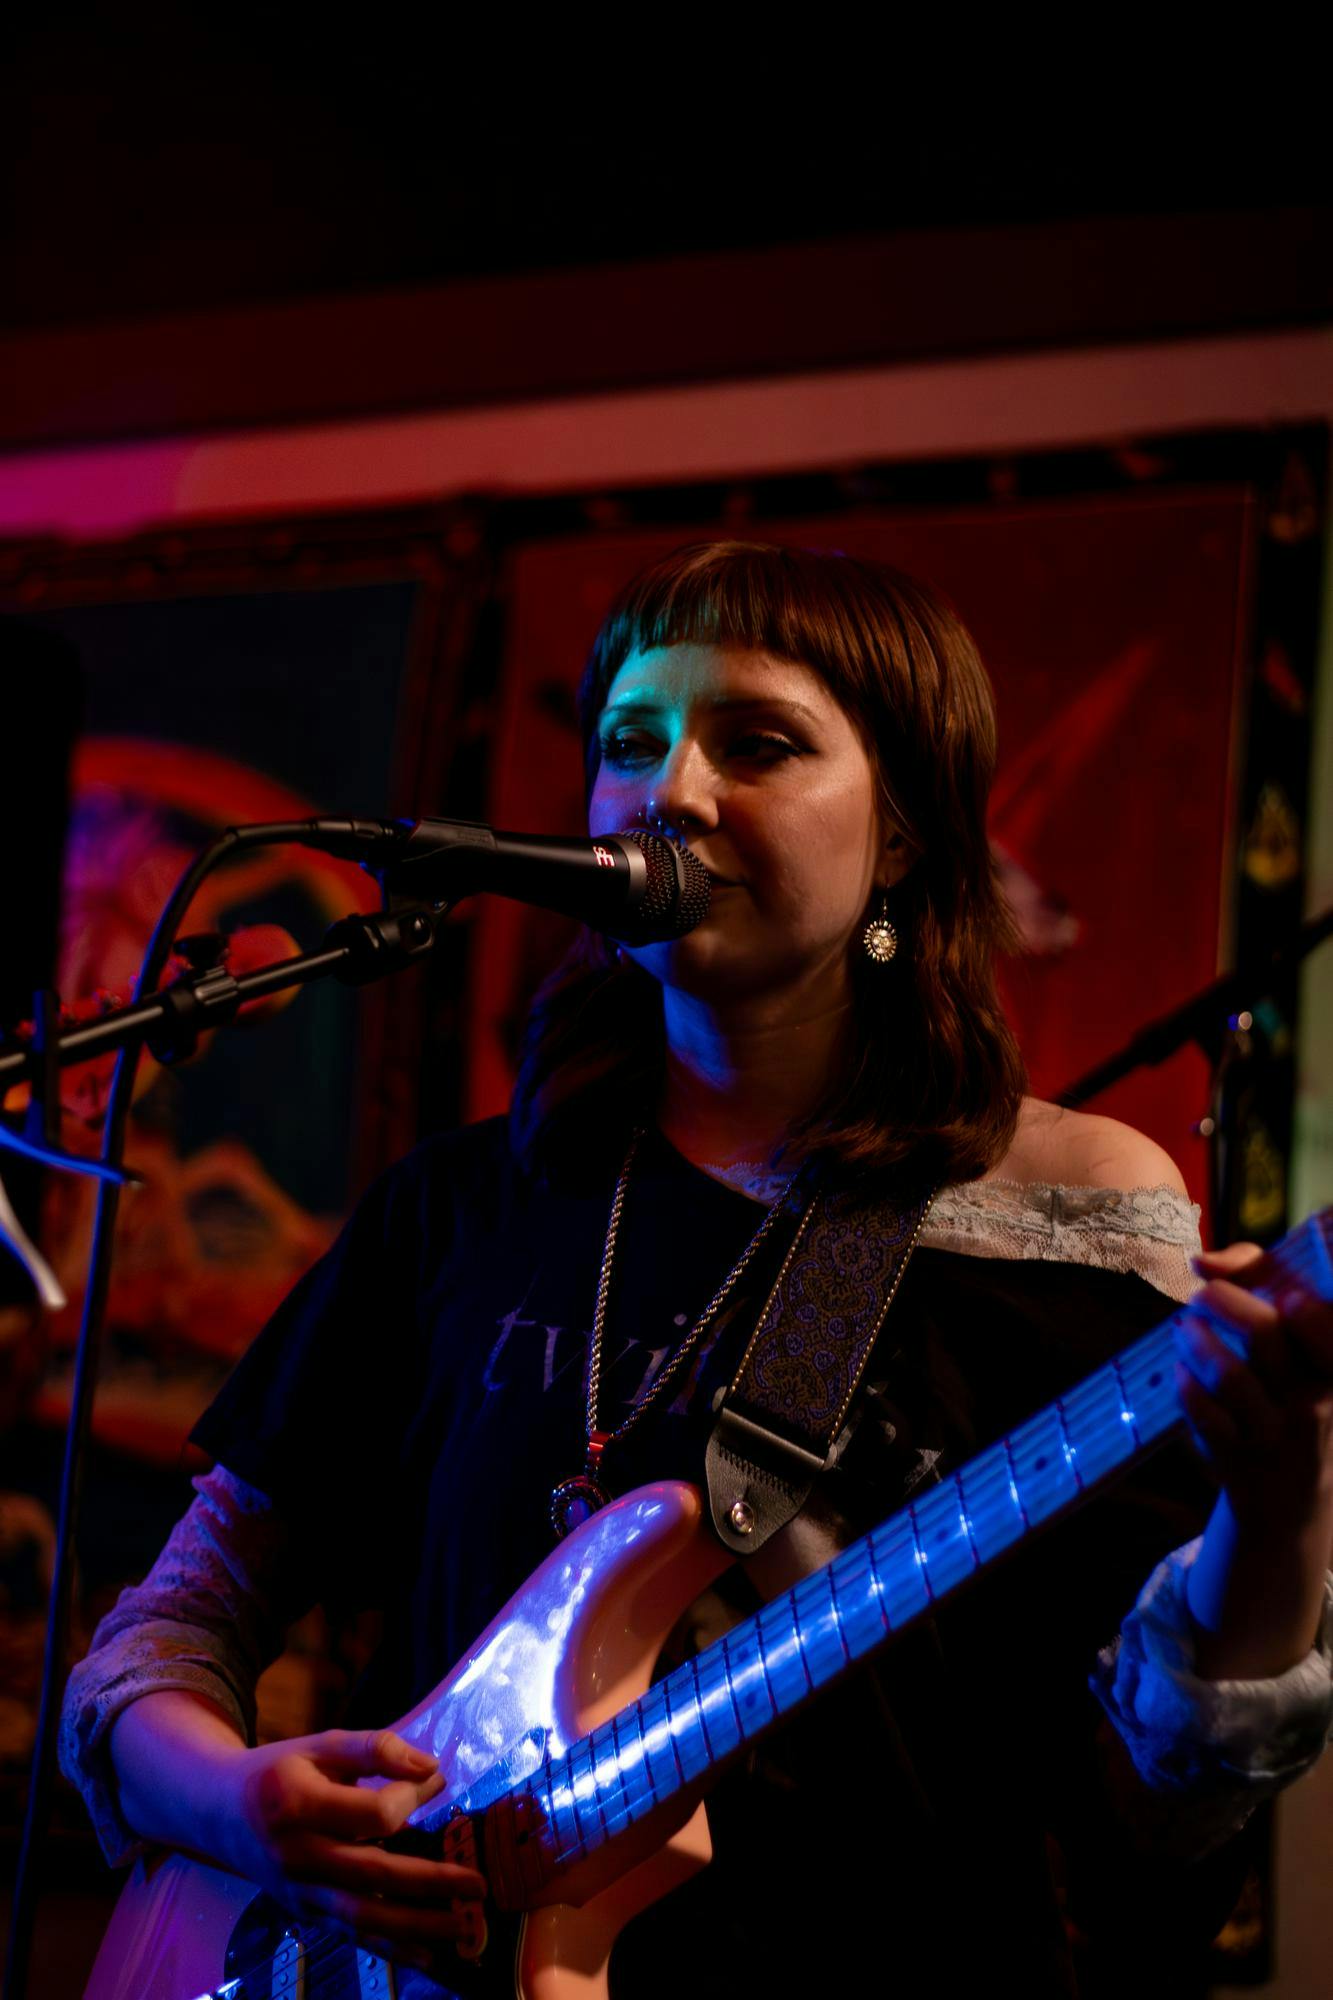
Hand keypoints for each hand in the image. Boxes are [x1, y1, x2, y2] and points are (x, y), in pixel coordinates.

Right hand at [217, 1726, 485, 1975]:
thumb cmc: (282, 1771)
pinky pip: (353, 1936)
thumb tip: (431, 1768)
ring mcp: (299, 1892)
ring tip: (464, 1928)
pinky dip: (393, 1951)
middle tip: (477, 1885)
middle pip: (373, 1873)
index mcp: (297, 1803)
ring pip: (364, 1917)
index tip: (434, 1780)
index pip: (371, 1813)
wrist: (219, 1813)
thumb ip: (376, 1748)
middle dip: (430, 1882)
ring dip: (418, 1928)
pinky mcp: (305, 1914)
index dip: (411, 1796)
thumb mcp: (322, 1744)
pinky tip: (431, 1959)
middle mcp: (296, 1856)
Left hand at [1176, 1241, 1332, 1533]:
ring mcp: (1275, 1435)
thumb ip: (1262, 1279)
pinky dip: (1184, 1380)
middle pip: (1265, 1334)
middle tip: (1203, 1297)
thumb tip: (1203, 1261)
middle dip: (1222, 1301)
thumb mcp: (1301, 1344)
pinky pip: (1200, 1410)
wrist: (1294, 1496)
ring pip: (1227, 1373)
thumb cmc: (1295, 1391)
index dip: (1309, 1313)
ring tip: (1186, 1328)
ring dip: (1194, 1338)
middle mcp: (1316, 1406)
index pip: (1331, 1338)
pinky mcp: (1236, 1458)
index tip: (1285, 1298)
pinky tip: (1185, 1370)